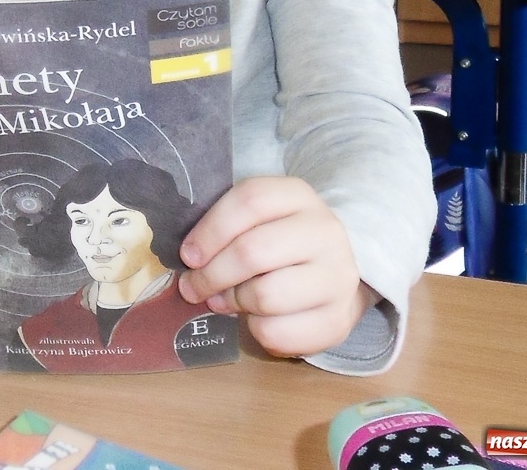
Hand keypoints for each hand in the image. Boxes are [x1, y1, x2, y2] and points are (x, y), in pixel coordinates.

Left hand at [176, 176, 373, 358]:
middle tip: (193, 287)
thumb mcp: (258, 220)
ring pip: (266, 295)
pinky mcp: (339, 319)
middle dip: (212, 274)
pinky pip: (279, 331)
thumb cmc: (279, 243)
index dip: (210, 230)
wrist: (332, 276)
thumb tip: (189, 259)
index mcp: (298, 196)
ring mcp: (337, 276)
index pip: (249, 201)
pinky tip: (255, 319)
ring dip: (234, 302)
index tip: (188, 255)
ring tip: (224, 301)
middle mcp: (325, 231)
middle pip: (252, 251)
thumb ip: (226, 228)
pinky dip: (256, 330)